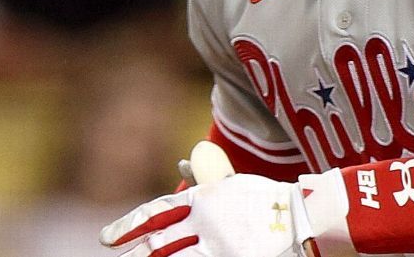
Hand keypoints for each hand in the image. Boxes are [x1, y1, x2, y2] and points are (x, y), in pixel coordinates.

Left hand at [99, 174, 313, 256]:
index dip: (128, 226)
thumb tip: (182, 165)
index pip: (155, 213)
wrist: (306, 218)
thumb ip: (206, 176)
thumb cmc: (269, 199)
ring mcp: (219, 249)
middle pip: (159, 244)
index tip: (107, 237)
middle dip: (136, 252)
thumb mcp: (234, 184)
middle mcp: (206, 225)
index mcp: (203, 200)